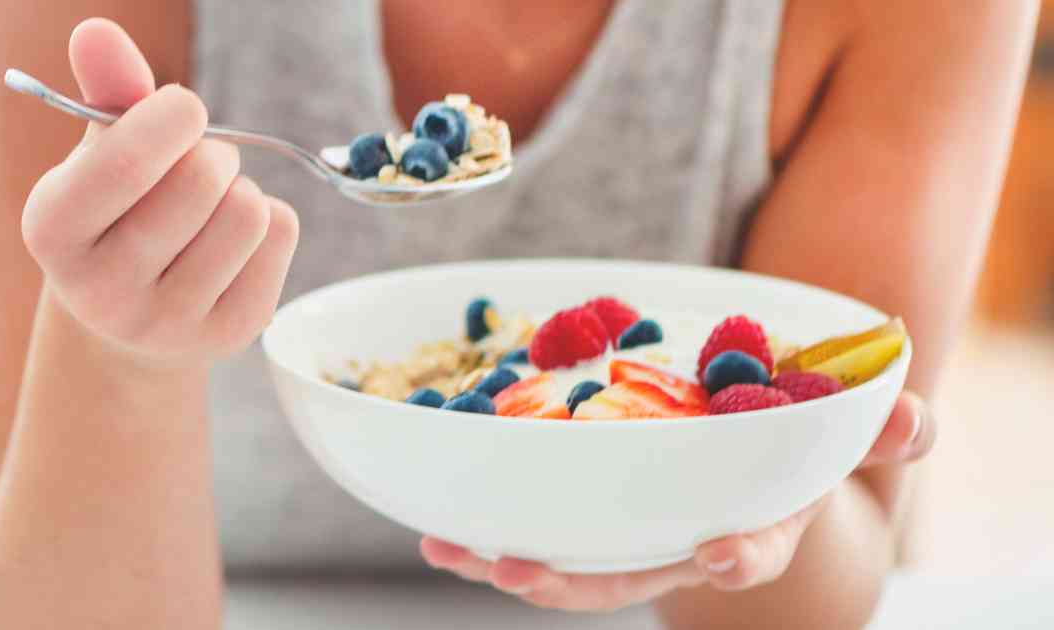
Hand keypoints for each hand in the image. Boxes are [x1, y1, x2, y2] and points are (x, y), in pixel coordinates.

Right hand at [21, 18, 298, 364]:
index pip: (126, 160)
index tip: (182, 110)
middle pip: (201, 181)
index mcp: (53, 231)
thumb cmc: (117, 209)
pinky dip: (270, 219)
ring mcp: (165, 325)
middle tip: (196, 164)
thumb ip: (105, 89)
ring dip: (241, 187)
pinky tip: (232, 240)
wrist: (130, 317)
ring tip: (211, 204)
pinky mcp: (227, 336)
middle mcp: (100, 290)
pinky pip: (281, 236)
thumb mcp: (99, 151)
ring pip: (248, 211)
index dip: (173, 115)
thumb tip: (95, 31)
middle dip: (212, 151)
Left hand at [421, 391, 935, 611]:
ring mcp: (625, 538)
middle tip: (520, 570)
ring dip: (506, 562)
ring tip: (454, 551)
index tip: (724, 556)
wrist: (749, 450)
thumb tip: (913, 419)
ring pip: (565, 568)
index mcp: (751, 524)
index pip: (750, 551)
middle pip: (625, 578)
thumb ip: (880, 428)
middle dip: (570, 583)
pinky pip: (532, 534)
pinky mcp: (582, 519)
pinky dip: (483, 534)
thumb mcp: (844, 429)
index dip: (739, 558)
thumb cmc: (798, 444)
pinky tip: (435, 528)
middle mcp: (679, 544)